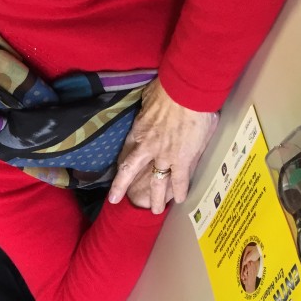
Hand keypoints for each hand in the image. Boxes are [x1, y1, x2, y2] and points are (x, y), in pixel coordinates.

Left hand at [108, 79, 218, 213]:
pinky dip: (180, 190)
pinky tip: (180, 200)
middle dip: (123, 188)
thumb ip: (149, 108)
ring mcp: (165, 156)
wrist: (185, 92)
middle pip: (131, 173)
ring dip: (157, 198)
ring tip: (155, 211)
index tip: (115, 187)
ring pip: (157, 183)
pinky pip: (180, 179)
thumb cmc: (167, 89)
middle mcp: (147, 149)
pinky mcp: (183, 158)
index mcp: (137, 133)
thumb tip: (150, 104)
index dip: (121, 172)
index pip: (126, 156)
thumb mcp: (148, 100)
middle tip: (123, 202)